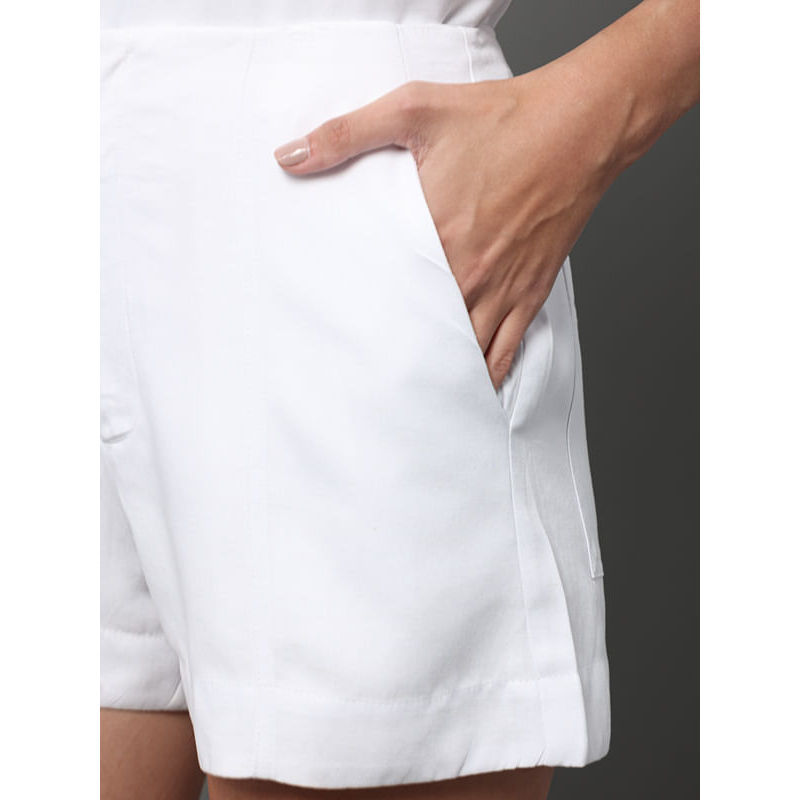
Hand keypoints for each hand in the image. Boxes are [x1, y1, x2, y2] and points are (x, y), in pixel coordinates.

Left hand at [273, 72, 612, 388]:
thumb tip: (289, 156)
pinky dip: (488, 373)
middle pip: (421, 333)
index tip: (335, 342)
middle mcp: (467, 274)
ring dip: (437, 372)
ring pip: (463, 351)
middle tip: (366, 384)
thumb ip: (348, 134)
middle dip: (395, 357)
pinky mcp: (530, 292)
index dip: (357, 322)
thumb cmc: (503, 117)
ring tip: (409, 397)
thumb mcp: (415, 110)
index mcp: (433, 236)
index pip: (383, 296)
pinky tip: (471, 389)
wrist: (580, 126)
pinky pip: (506, 349)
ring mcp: (501, 289)